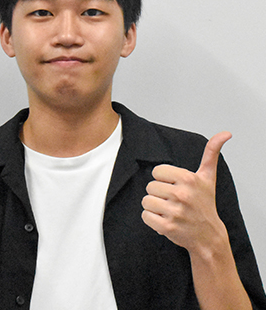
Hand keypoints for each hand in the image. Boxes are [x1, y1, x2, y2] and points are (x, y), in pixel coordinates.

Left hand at [141, 132, 231, 253]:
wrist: (209, 236)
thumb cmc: (205, 204)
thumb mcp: (208, 177)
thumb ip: (211, 152)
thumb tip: (224, 133)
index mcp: (188, 179)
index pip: (157, 171)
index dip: (164, 179)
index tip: (175, 186)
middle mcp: (181, 194)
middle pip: (150, 186)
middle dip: (159, 193)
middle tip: (173, 200)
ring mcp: (174, 212)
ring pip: (146, 201)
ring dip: (154, 206)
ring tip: (168, 209)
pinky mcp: (167, 227)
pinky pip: (145, 216)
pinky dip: (152, 219)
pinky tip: (165, 219)